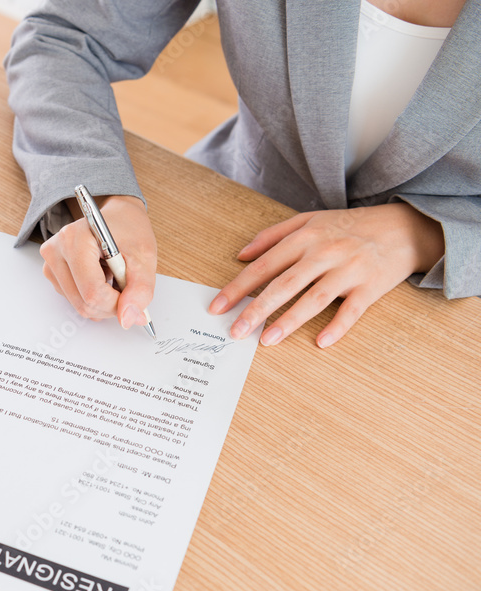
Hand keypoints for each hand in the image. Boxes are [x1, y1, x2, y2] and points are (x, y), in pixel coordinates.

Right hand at [40, 195, 155, 328]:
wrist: (117, 218)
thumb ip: (140, 289)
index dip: (116, 304)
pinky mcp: (51, 272)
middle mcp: (56, 250)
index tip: (131, 297)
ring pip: (78, 305)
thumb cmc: (129, 230)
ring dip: (101, 301)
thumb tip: (129, 318)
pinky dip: (92, 297)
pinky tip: (101, 278)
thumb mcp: (144, 257)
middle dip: (110, 305)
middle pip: (82, 303)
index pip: (92, 292)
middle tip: (126, 289)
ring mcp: (50, 262)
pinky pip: (73, 300)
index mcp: (75, 239)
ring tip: (112, 277)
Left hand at [208, 203, 444, 347]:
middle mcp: (325, 252)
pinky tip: (321, 342)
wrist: (402, 226)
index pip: (264, 265)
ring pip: (315, 298)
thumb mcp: (309, 220)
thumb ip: (272, 236)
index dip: (238, 287)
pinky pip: (352, 310)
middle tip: (235, 331)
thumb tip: (241, 255)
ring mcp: (349, 269)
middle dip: (256, 309)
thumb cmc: (348, 226)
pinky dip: (338, 326)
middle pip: (284, 284)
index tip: (217, 307)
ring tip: (266, 340)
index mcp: (305, 237)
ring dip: (289, 321)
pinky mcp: (371, 286)